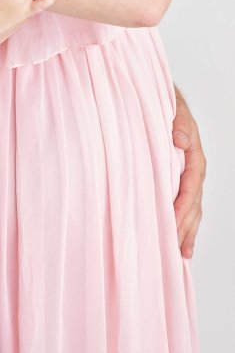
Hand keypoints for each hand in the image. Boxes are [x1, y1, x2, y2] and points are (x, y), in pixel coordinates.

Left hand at [172, 88, 205, 257]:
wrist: (158, 99)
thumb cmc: (165, 104)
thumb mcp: (173, 108)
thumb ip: (179, 123)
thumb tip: (181, 140)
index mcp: (193, 154)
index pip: (190, 184)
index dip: (183, 203)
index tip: (173, 220)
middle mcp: (193, 168)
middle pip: (193, 202)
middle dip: (186, 225)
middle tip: (176, 248)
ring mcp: (187, 176)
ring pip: (192, 208)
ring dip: (187, 230)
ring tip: (182, 253)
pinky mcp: (178, 180)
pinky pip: (185, 204)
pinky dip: (184, 223)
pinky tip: (180, 241)